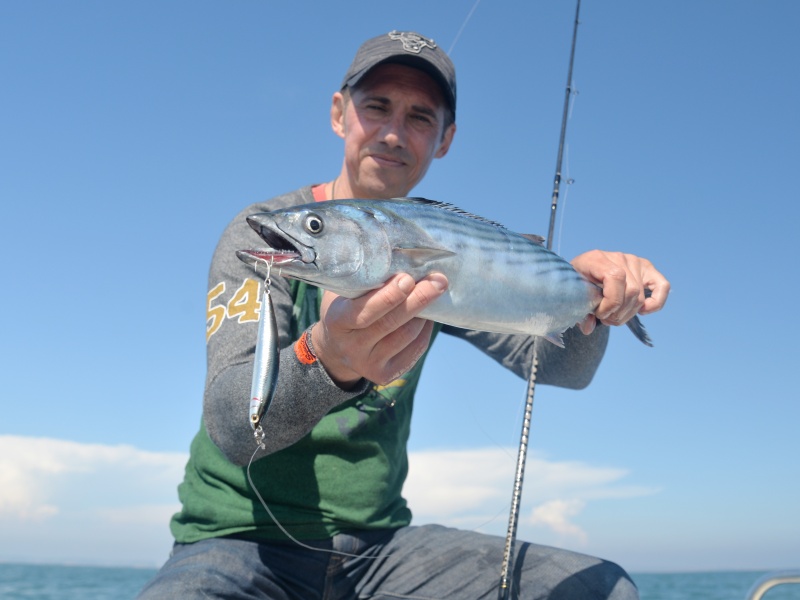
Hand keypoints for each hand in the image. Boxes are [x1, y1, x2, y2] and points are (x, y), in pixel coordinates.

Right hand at [310, 273, 447, 387]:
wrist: (335, 349)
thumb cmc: (344, 309)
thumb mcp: (343, 293)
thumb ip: (363, 280)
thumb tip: (400, 258)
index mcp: (337, 322)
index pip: (365, 311)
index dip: (389, 296)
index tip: (409, 278)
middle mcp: (351, 347)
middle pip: (392, 323)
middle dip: (419, 299)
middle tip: (439, 280)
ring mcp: (368, 364)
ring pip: (408, 335)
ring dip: (424, 312)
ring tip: (432, 293)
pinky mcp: (385, 375)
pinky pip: (415, 348)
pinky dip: (425, 330)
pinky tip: (426, 316)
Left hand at [571, 250, 669, 334]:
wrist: (581, 272)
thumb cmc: (577, 284)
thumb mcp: (574, 296)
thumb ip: (581, 312)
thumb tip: (588, 328)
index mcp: (597, 258)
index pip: (616, 278)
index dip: (610, 302)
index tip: (599, 314)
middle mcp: (618, 257)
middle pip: (631, 291)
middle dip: (617, 313)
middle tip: (605, 319)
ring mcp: (634, 261)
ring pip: (640, 296)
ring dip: (628, 314)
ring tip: (614, 317)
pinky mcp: (646, 268)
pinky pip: (662, 286)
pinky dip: (655, 303)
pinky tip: (641, 311)